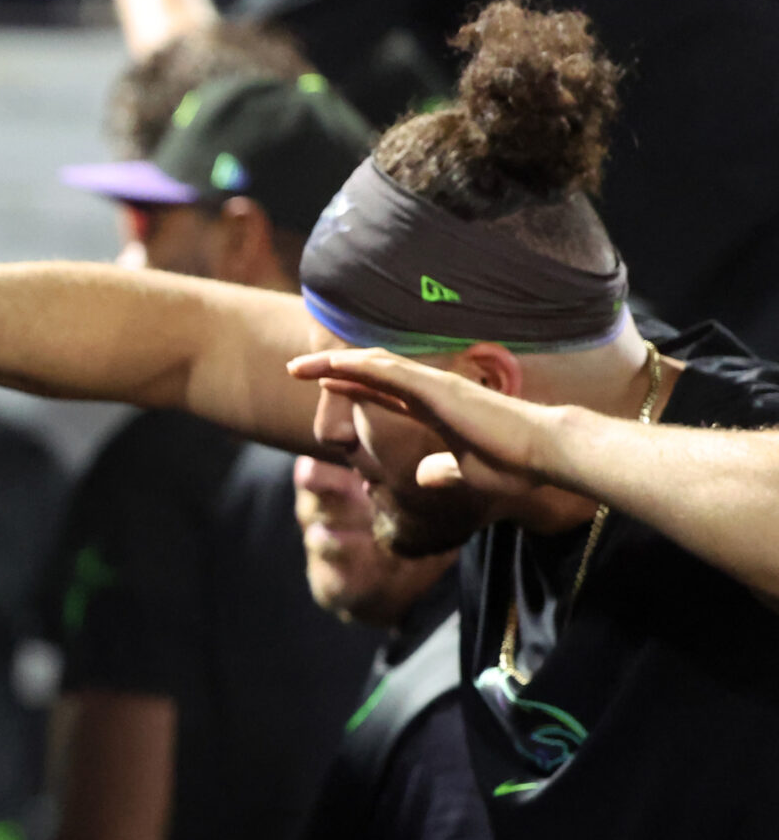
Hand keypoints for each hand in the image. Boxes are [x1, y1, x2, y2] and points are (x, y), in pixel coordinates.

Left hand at [288, 348, 554, 497]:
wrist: (543, 455)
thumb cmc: (513, 466)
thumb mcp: (465, 473)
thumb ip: (442, 470)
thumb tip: (422, 476)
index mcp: (436, 410)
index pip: (384, 392)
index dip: (352, 385)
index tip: (323, 382)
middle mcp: (433, 392)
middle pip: (373, 373)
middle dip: (334, 368)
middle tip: (297, 367)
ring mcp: (435, 388)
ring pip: (376, 367)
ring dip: (336, 364)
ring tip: (299, 364)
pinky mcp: (439, 390)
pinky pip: (391, 374)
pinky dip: (360, 367)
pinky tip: (333, 365)